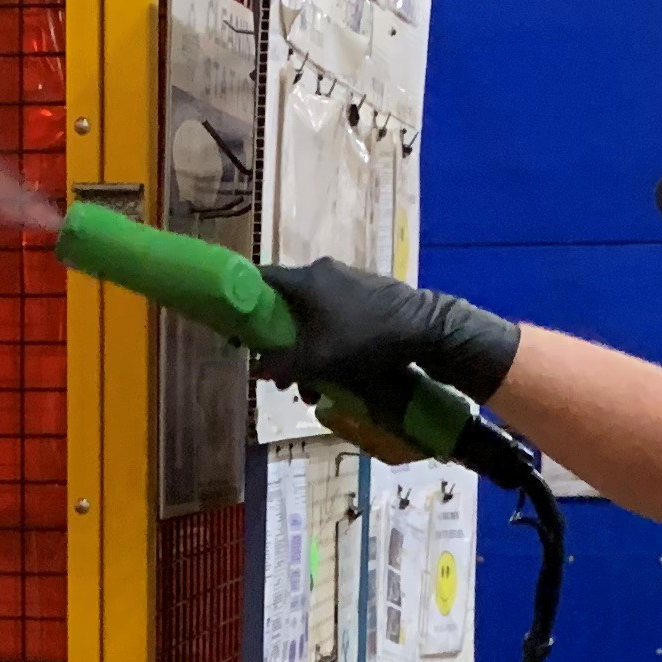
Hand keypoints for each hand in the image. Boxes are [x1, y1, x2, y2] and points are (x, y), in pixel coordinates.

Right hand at [257, 258, 518, 428]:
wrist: (424, 327)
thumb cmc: (364, 338)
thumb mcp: (318, 358)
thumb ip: (282, 365)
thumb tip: (257, 370)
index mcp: (305, 279)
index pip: (260, 280)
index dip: (243, 303)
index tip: (237, 329)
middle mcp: (323, 273)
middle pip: (287, 305)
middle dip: (281, 344)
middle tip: (281, 376)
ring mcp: (347, 281)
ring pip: (312, 316)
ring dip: (307, 352)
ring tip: (312, 388)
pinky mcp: (367, 293)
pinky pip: (335, 316)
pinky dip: (328, 342)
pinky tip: (337, 373)